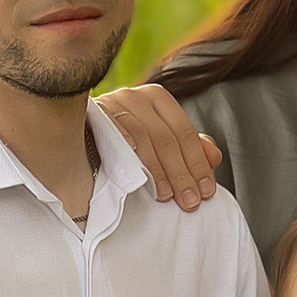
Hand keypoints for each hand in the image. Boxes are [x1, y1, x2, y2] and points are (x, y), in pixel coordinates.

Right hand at [98, 80, 222, 213]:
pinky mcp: (92, 113)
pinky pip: (112, 127)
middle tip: (189, 201)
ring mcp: (113, 102)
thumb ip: (190, 148)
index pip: (185, 132)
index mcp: (158, 99)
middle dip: (181, 173)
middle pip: (166, 137)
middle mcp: (137, 95)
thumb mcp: (162, 144)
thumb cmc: (128, 143)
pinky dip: (125, 142)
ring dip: (157, 169)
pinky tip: (135, 164)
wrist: (81, 136)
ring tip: (165, 195)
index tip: (206, 192)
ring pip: (143, 135)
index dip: (198, 164)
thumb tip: (215, 156)